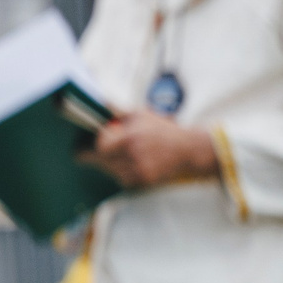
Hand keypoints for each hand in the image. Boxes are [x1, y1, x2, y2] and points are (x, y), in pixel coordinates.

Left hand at [84, 111, 219, 188]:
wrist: (189, 149)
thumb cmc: (163, 130)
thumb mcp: (142, 114)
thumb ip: (118, 111)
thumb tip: (101, 101)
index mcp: (131, 138)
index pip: (100, 146)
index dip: (96, 143)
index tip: (94, 141)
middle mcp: (133, 156)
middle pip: (100, 161)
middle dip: (97, 154)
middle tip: (96, 150)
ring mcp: (138, 171)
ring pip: (110, 171)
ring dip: (110, 163)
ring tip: (122, 154)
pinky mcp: (143, 181)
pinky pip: (121, 179)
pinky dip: (121, 172)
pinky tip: (131, 163)